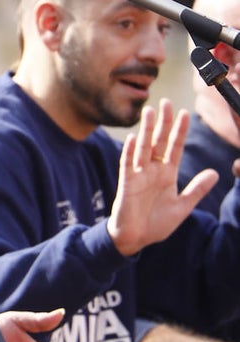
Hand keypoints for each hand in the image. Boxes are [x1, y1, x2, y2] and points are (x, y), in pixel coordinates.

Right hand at [106, 99, 218, 255]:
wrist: (136, 239)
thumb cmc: (157, 223)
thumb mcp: (183, 206)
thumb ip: (197, 189)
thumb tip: (215, 173)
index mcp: (166, 174)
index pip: (174, 147)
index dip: (180, 131)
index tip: (185, 114)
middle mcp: (152, 170)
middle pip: (159, 141)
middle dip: (163, 123)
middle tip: (166, 102)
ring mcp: (138, 175)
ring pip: (144, 147)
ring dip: (147, 130)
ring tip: (150, 112)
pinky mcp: (127, 183)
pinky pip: (128, 164)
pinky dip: (130, 151)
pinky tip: (134, 138)